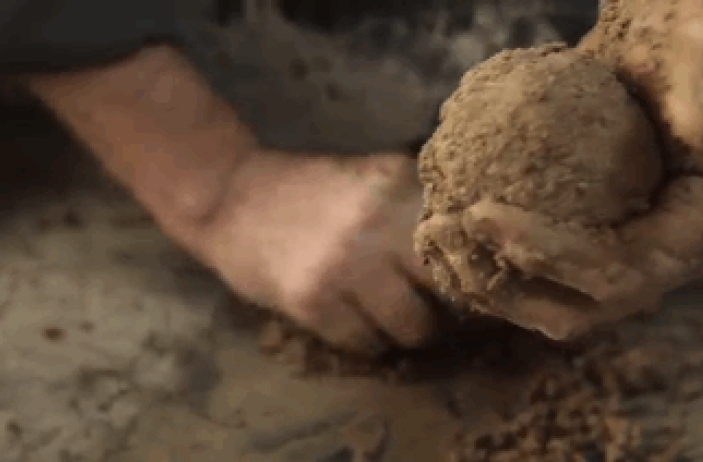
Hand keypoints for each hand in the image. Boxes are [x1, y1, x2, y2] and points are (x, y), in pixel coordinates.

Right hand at [24, 45, 434, 355]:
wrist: (229, 196)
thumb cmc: (308, 191)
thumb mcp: (368, 180)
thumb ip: (415, 206)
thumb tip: (472, 252)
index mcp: (398, 183)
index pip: (462, 239)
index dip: (470, 266)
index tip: (468, 282)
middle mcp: (377, 221)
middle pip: (448, 287)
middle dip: (444, 304)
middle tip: (430, 306)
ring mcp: (344, 263)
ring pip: (412, 327)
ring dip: (404, 331)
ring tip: (387, 318)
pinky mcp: (311, 300)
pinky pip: (364, 344)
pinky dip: (364, 342)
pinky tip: (351, 322)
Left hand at [416, 0, 702, 340]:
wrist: (651, 54)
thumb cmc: (673, 40)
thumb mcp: (697, 39)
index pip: (623, 268)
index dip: (550, 256)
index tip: (478, 214)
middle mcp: (665, 262)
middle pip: (578, 309)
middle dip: (501, 283)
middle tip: (439, 231)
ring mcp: (621, 266)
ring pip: (546, 308)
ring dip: (480, 284)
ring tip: (428, 236)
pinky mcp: (582, 257)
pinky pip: (526, 280)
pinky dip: (480, 266)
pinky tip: (435, 231)